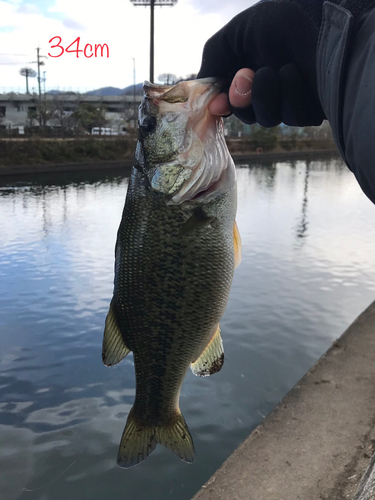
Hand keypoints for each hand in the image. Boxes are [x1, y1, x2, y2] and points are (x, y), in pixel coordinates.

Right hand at [198, 0, 325, 126]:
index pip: (231, 102)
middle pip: (247, 115)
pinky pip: (294, 118)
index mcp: (250, 72)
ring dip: (267, 95)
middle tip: (247, 76)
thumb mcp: (234, 36)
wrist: (319, 21)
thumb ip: (214, 62)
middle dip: (243, 99)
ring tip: (280, 69)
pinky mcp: (312, 108)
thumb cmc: (280, 22)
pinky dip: (291, 95)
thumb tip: (207, 96)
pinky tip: (296, 74)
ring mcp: (290, 100)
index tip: (216, 105)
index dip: (223, 106)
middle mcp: (270, 88)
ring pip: (268, 119)